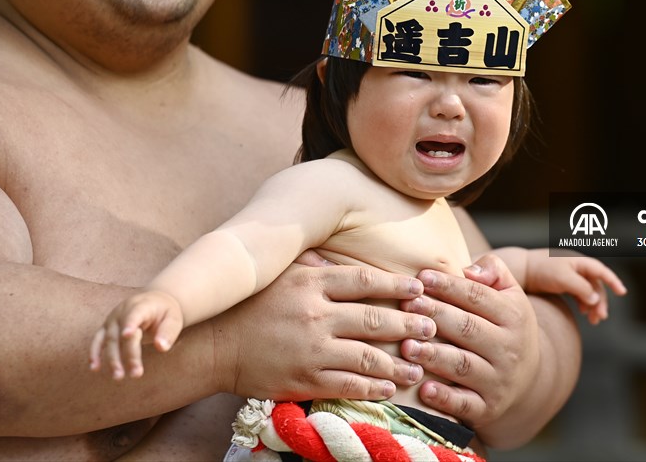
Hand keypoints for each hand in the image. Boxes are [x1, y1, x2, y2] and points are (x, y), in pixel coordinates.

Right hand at [89, 290, 183, 379]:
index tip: (127, 335)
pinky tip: (94, 368)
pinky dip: (94, 354)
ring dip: (112, 359)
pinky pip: (97, 341)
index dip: (130, 324)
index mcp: (141, 306)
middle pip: (122, 334)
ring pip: (109, 340)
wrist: (154, 301)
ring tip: (118, 377)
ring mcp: (112, 319)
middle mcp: (123, 311)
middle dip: (128, 355)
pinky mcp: (106, 328)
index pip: (135, 314)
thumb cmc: (165, 313)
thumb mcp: (174, 319)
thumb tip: (161, 347)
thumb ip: (168, 332)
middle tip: (136, 374)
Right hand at [211, 261, 433, 401]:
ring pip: (367, 356)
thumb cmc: (249, 305)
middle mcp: (315, 314)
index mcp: (311, 283)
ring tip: (420, 364)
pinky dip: (373, 387)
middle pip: (374, 319)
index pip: (364, 281)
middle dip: (409, 325)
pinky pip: (348, 384)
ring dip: (398, 362)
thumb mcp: (282, 274)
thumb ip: (315, 265)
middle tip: (433, 327)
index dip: (396, 286)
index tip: (420, 289)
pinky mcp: (304, 379)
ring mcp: (311, 349)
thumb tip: (344, 258)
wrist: (212, 345)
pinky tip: (390, 387)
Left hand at [399, 254, 537, 433]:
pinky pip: (465, 405)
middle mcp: (509, 349)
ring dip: (433, 356)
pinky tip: (422, 389)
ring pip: (463, 366)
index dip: (449, 286)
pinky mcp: (487, 408)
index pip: (478, 297)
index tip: (421, 276)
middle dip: (436, 316)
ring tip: (406, 345)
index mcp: (514, 316)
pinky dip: (444, 399)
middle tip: (407, 306)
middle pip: (468, 328)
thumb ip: (493, 271)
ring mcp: (498, 381)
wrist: (528, 380)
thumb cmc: (504, 326)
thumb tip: (469, 270)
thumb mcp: (510, 294)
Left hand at [526, 252, 626, 324]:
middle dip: (601, 301)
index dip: (613, 281)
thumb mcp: (563, 279)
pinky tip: (584, 313)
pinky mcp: (563, 283)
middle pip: (596, 285)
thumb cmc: (542, 270)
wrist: (522, 270)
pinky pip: (580, 294)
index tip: (623, 292)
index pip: (601, 271)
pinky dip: (584, 303)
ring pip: (589, 291)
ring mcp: (570, 275)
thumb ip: (581, 288)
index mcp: (579, 262)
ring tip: (594, 320)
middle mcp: (577, 267)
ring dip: (593, 305)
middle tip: (601, 317)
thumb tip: (596, 298)